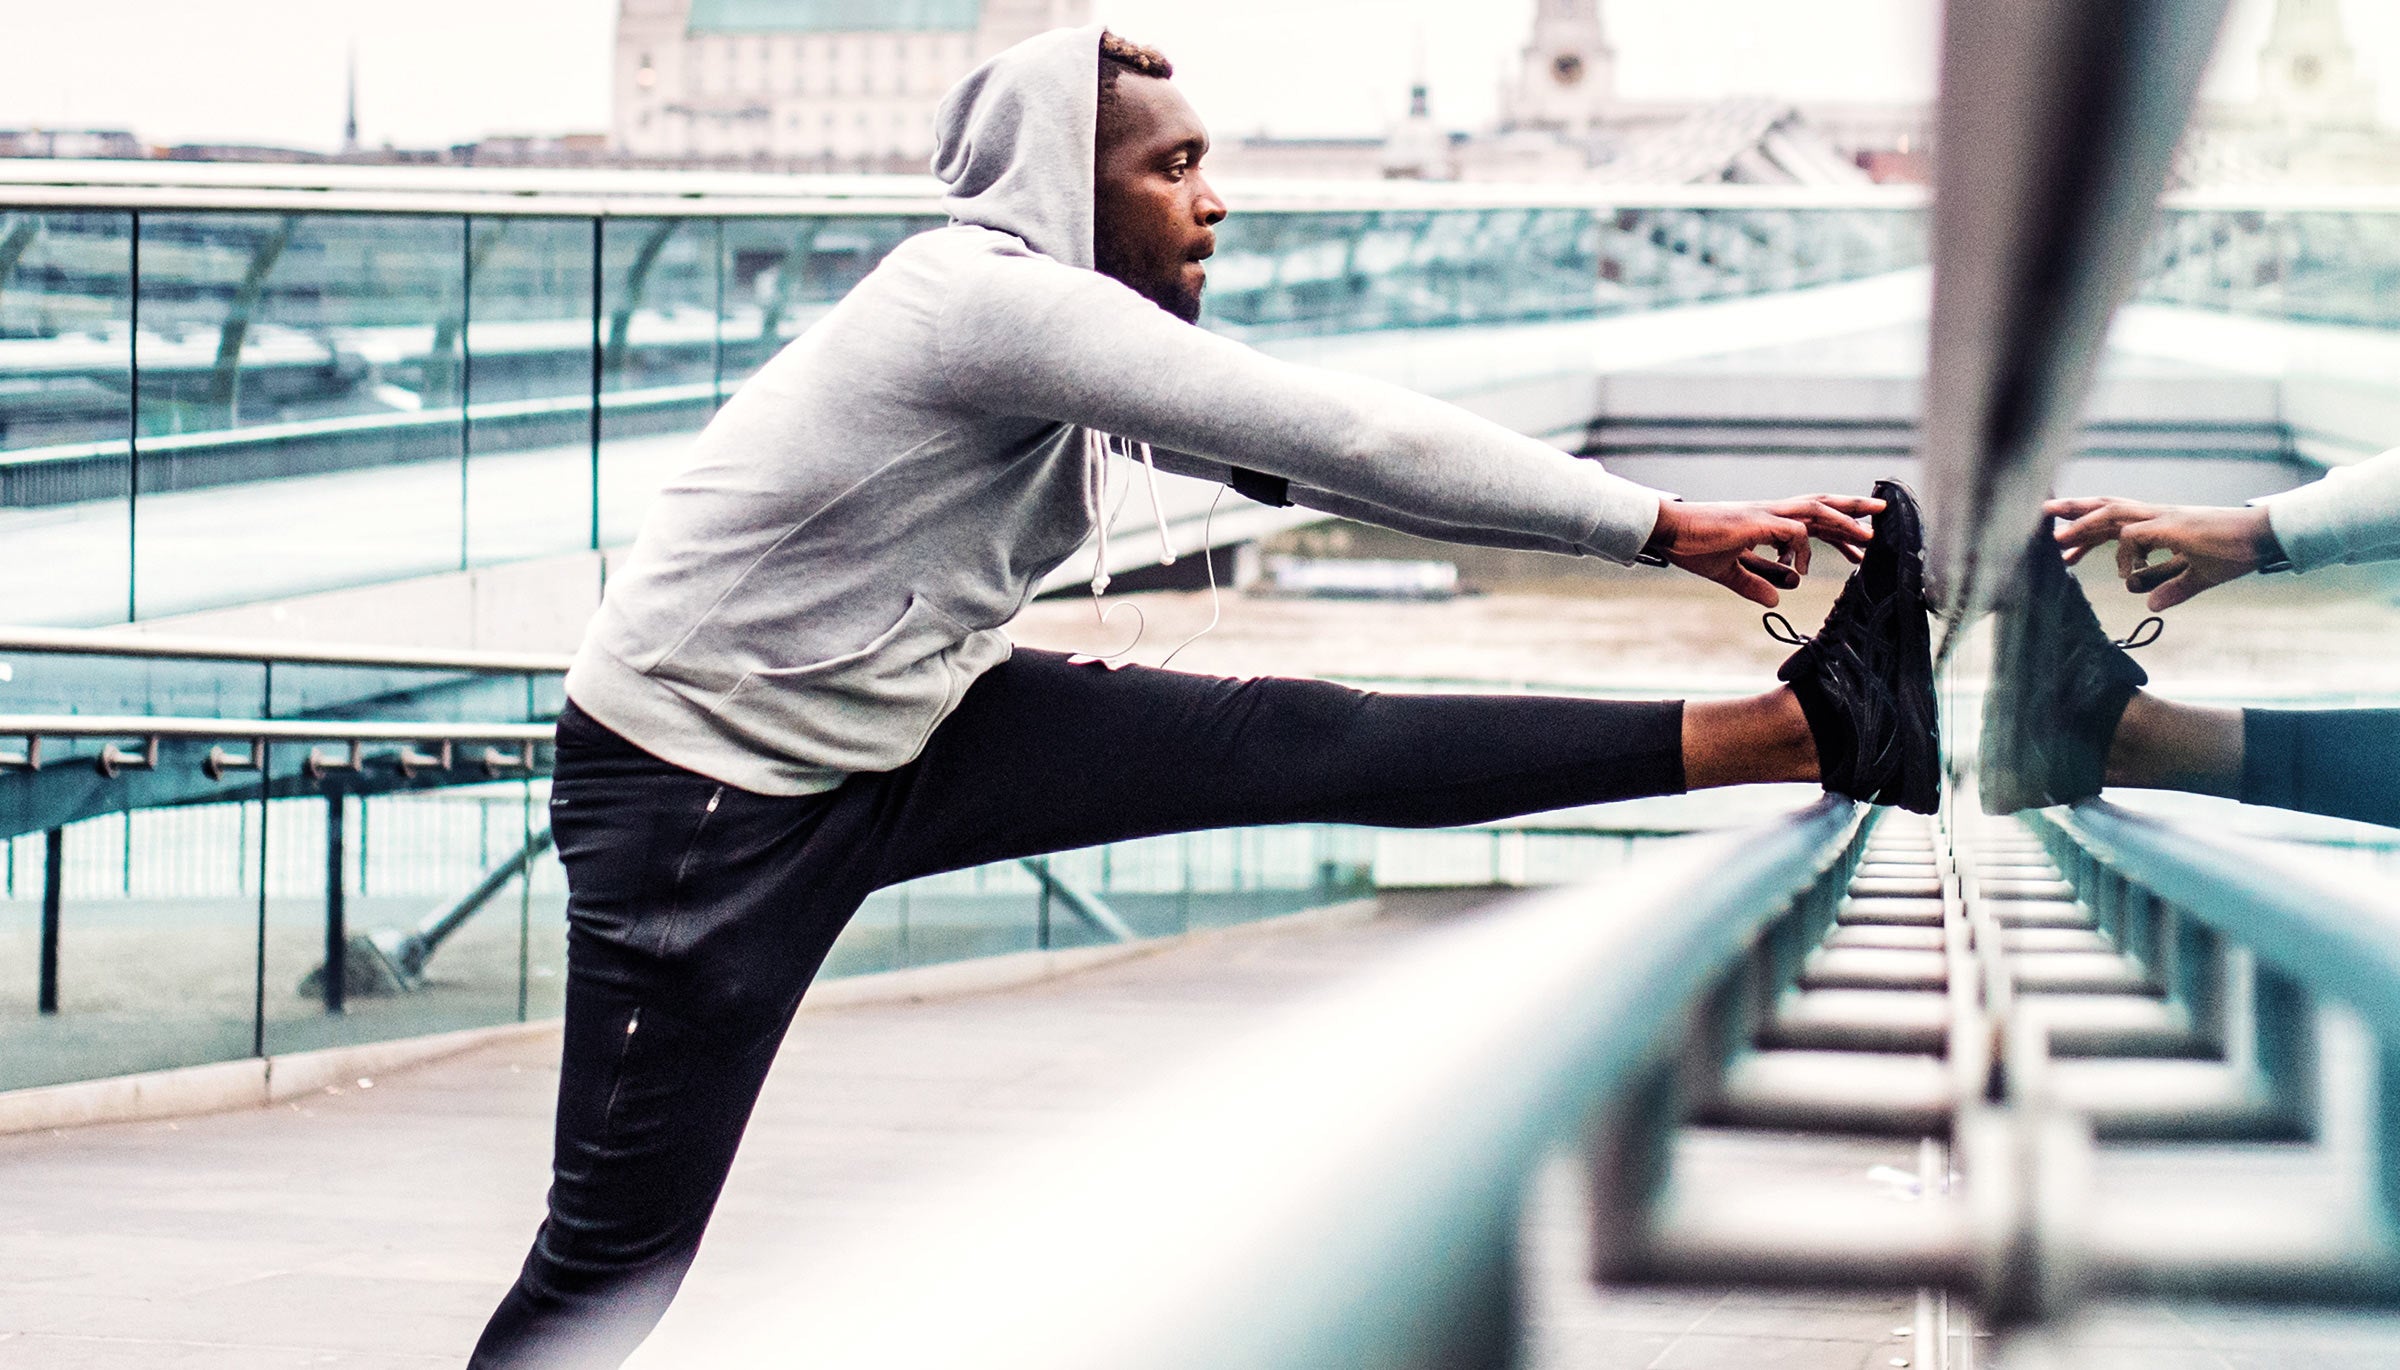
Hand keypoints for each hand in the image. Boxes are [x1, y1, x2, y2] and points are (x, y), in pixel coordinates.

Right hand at [1646, 495, 1881, 606]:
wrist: (1669, 531)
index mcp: (1767, 520)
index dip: (1839, 532)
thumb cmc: (1693, 545)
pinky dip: (1803, 549)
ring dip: (1845, 519)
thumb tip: (1775, 600)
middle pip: (1822, 504)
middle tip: (1884, 513)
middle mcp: (1772, 511)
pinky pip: (1793, 532)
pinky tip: (1798, 570)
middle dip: (1855, 508)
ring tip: (1870, 533)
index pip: (1813, 521)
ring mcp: (1766, 513)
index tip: (1859, 549)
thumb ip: (1752, 584)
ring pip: (1816, 509)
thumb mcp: (1728, 571)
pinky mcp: (1757, 521)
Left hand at [2045, 497, 2275, 609]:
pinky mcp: (2174, 526)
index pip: (2111, 521)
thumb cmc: (2235, 552)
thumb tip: (2152, 604)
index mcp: (2159, 523)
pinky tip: (2127, 575)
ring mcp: (2164, 517)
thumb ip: (2173, 588)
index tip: (2063, 551)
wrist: (2265, 538)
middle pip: (2104, 507)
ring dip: (2082, 522)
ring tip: (2056, 538)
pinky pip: (2136, 534)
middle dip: (2071, 512)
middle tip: (2038, 518)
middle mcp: (2156, 515)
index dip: (2084, 533)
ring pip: (2113, 512)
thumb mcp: (2197, 576)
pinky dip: (2125, 553)